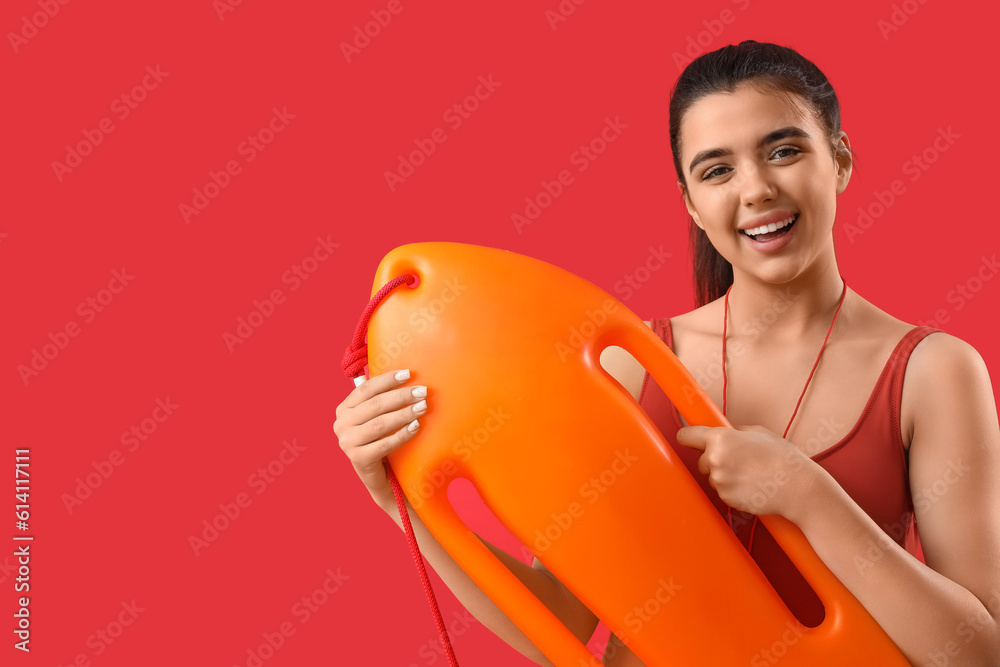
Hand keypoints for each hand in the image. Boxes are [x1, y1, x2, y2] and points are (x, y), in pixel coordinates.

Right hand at [333, 369, 428, 509]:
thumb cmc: (379, 439)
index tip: (409, 374)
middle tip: (422, 392)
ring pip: (380, 424)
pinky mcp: (358, 459)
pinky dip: (402, 434)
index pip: (367, 389)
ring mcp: (347, 442)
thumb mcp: (375, 417)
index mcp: (344, 409)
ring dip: (404, 414)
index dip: (388, 380)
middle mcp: (341, 424)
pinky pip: (384, 444)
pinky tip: (416, 427)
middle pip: (375, 405)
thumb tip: (406, 377)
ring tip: (423, 407)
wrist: (377, 474)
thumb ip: (381, 399)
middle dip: (401, 396)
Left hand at [675, 425, 815, 517]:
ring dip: (724, 476)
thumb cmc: (780, 456)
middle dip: (713, 460)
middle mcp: (714, 459)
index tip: (689, 439)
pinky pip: (722, 491)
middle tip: (738, 460)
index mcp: (719, 438)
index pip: (686, 436)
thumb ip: (733, 432)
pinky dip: (732, 489)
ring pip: (712, 477)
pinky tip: (750, 485)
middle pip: (701, 460)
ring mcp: (719, 481)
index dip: (688, 438)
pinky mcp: (726, 498)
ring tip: (749, 473)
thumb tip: (721, 432)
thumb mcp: (756, 432)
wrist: (796, 485)